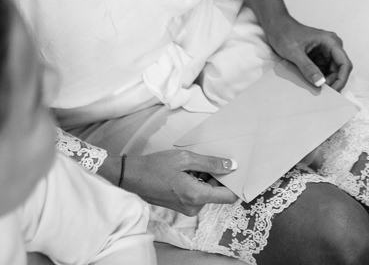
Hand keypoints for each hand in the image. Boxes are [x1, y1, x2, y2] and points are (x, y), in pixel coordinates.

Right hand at [114, 150, 238, 215]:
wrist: (132, 177)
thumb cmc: (156, 166)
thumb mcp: (186, 159)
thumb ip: (211, 163)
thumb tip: (232, 166)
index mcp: (197, 196)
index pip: (228, 196)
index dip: (235, 183)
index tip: (236, 170)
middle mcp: (194, 207)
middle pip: (218, 193)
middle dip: (217, 177)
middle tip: (206, 161)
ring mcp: (188, 208)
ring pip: (208, 193)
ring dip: (206, 178)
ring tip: (191, 165)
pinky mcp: (182, 206)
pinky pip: (198, 195)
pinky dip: (197, 182)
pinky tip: (187, 171)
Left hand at [265, 16, 351, 90]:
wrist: (276, 27)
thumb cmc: (285, 34)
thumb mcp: (295, 53)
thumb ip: (308, 68)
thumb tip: (320, 83)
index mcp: (330, 42)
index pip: (345, 64)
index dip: (341, 80)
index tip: (333, 92)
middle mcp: (331, 47)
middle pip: (340, 70)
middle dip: (333, 83)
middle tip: (322, 94)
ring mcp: (325, 52)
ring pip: (332, 72)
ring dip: (325, 82)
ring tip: (315, 90)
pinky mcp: (319, 57)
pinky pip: (323, 71)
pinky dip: (319, 79)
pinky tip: (311, 84)